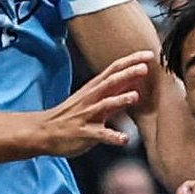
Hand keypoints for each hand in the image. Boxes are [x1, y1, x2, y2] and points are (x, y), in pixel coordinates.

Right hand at [36, 51, 153, 156]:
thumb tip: (136, 80)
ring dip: (120, 100)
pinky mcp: (84, 133)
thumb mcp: (94, 98)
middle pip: (110, 82)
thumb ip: (115, 91)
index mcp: (95, 89)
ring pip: (104, 105)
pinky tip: (124, 139)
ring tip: (135, 96)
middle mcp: (91, 99)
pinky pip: (100, 135)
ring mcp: (87, 115)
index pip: (114, 70)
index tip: (150, 54)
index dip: (131, 61)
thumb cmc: (73, 114)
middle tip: (145, 67)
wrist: (45, 131)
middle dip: (127, 74)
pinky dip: (112, 136)